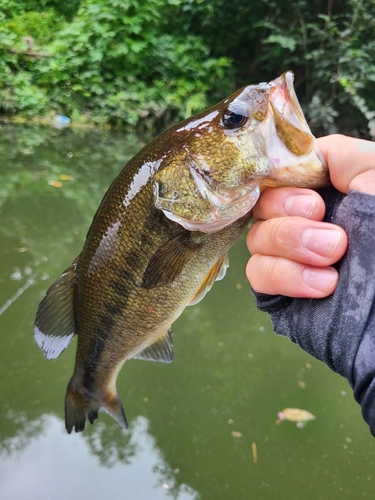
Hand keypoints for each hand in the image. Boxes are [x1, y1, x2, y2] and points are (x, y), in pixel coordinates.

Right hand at [246, 134, 374, 297]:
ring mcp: (290, 255)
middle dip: (292, 225)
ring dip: (291, 249)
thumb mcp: (374, 171)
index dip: (284, 189)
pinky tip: (322, 285)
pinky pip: (259, 276)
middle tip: (334, 241)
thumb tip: (298, 158)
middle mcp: (300, 219)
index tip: (314, 204)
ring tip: (332, 262)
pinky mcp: (284, 289)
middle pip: (260, 209)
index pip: (274, 177)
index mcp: (321, 189)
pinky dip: (285, 277)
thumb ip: (337, 154)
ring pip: (256, 242)